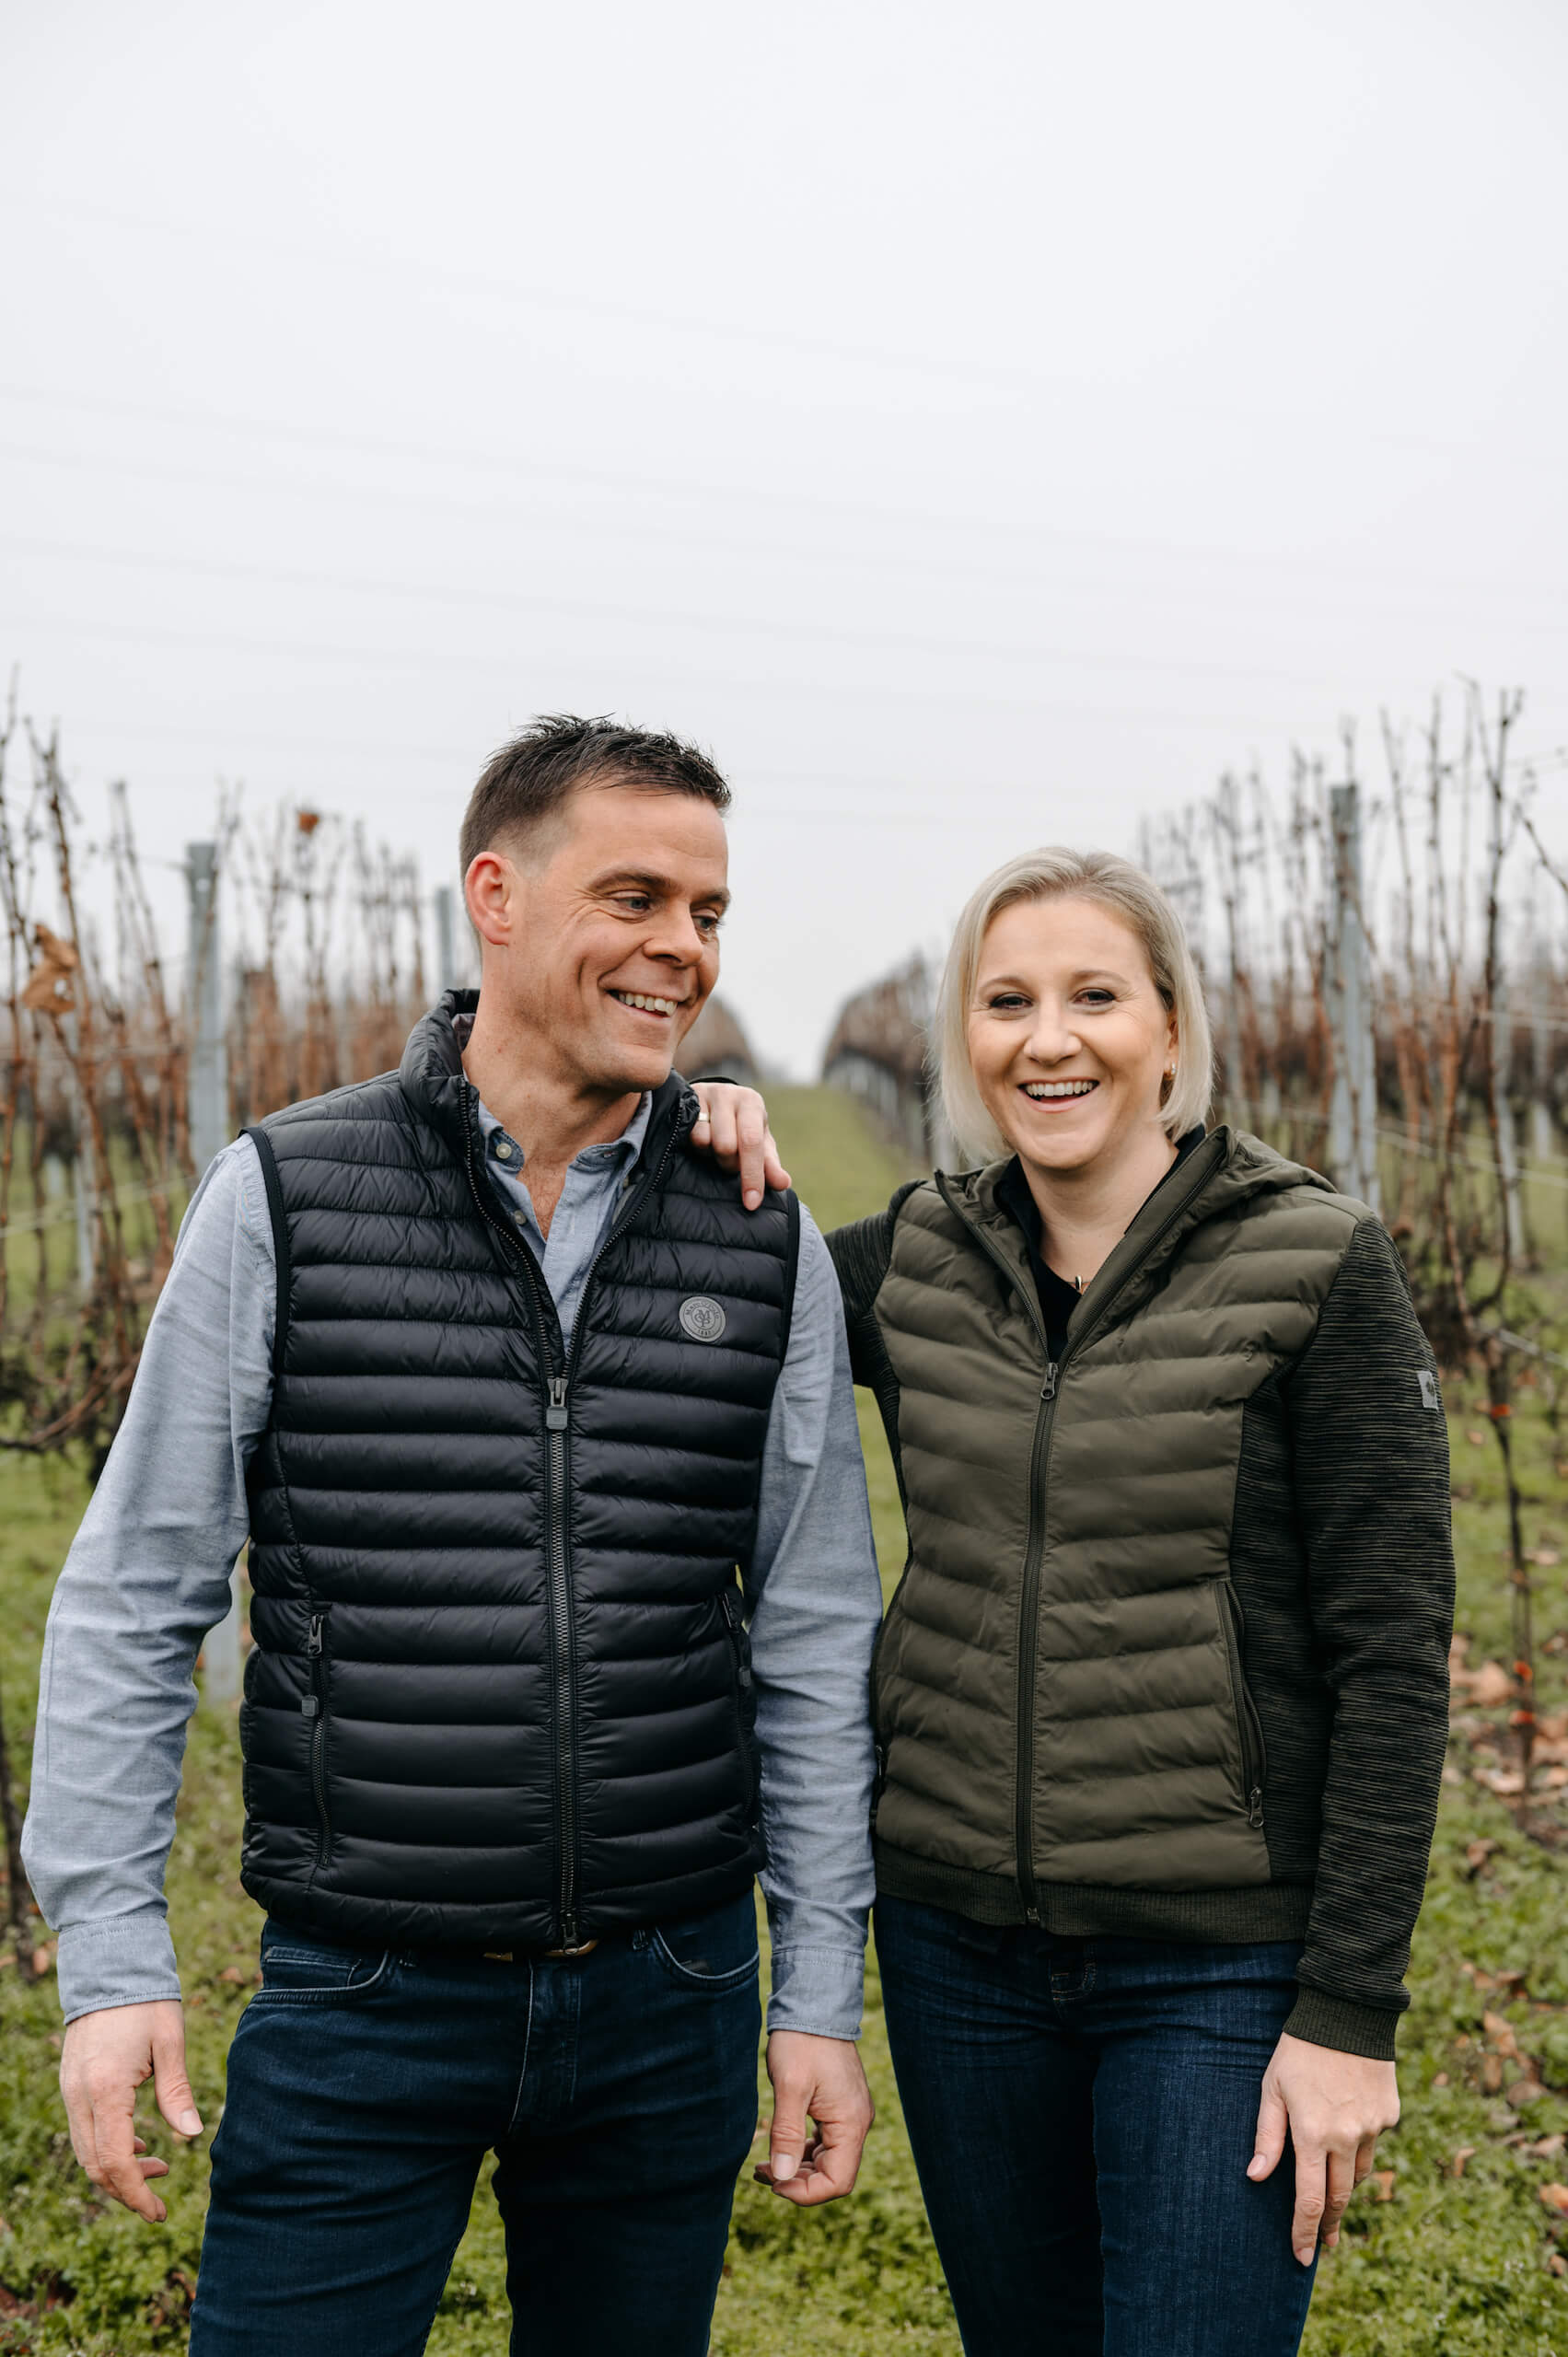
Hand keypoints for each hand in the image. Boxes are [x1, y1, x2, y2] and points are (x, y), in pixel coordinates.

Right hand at [60, 1999, 203, 2223]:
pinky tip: (140, 2145)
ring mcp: (71, 2091)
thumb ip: (177, 2093)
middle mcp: (80, 2096)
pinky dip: (108, 2148)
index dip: (137, 2194)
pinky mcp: (71, 2084)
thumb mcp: (170, 2042)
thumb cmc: (146, 2000)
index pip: (115, 2162)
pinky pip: (85, 2131)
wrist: (110, 1965)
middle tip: (161, 2200)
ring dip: (118, 2170)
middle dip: (127, 2190)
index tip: (160, 2212)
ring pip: (86, 2152)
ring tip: (158, 2169)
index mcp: (107, 2090)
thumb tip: (191, 2137)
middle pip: (95, 2166)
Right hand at [690, 1083, 789, 1210]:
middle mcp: (728, 1095)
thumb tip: (783, 1184)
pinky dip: (695, 1146)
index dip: (752, 1175)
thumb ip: (770, 1165)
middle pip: (726, 1145)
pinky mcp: (683, 1102)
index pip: (752, 1143)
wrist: (710, 1100)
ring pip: (704, 1141)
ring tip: (714, 1148)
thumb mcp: (759, 1143)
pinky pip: (688, 1135)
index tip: (751, 1203)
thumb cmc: (740, 1126)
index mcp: (751, 1103)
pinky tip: (701, 1140)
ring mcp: (703, 1095)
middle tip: (729, 1161)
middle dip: (728, 1163)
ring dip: (709, 1154)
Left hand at [754, 2030, 873, 2205]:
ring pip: (827, 2160)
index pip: (837, 2181)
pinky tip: (778, 2146)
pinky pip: (824, 2142)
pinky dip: (801, 2150)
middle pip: (833, 2174)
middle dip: (797, 2181)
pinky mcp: (838, 2107)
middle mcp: (856, 2123)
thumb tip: (780, 2177)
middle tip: (761, 2173)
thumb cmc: (802, 2042)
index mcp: (851, 2122)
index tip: (773, 2184)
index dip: (805, 2192)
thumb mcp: (790, 2087)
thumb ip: (786, 2134)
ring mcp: (849, 2115)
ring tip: (762, 2165)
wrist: (814, 2004)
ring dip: (797, 2168)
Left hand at [1248, 2030, 1398, 2264]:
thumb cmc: (1299, 2051)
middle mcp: (1347, 2137)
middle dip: (1329, 2224)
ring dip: (1344, 2188)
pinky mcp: (1390, 2115)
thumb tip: (1256, 2178)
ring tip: (1332, 2196)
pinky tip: (1348, 2135)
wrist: (1347, 2013)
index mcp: (1312, 2134)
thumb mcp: (1272, 2089)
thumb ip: (1266, 2136)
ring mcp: (1373, 2127)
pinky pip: (1373, 2144)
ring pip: (1359, 2173)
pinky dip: (1359, 2149)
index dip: (1305, 2233)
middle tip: (1322, 2244)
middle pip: (1339, 2197)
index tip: (1302, 2258)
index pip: (1310, 2200)